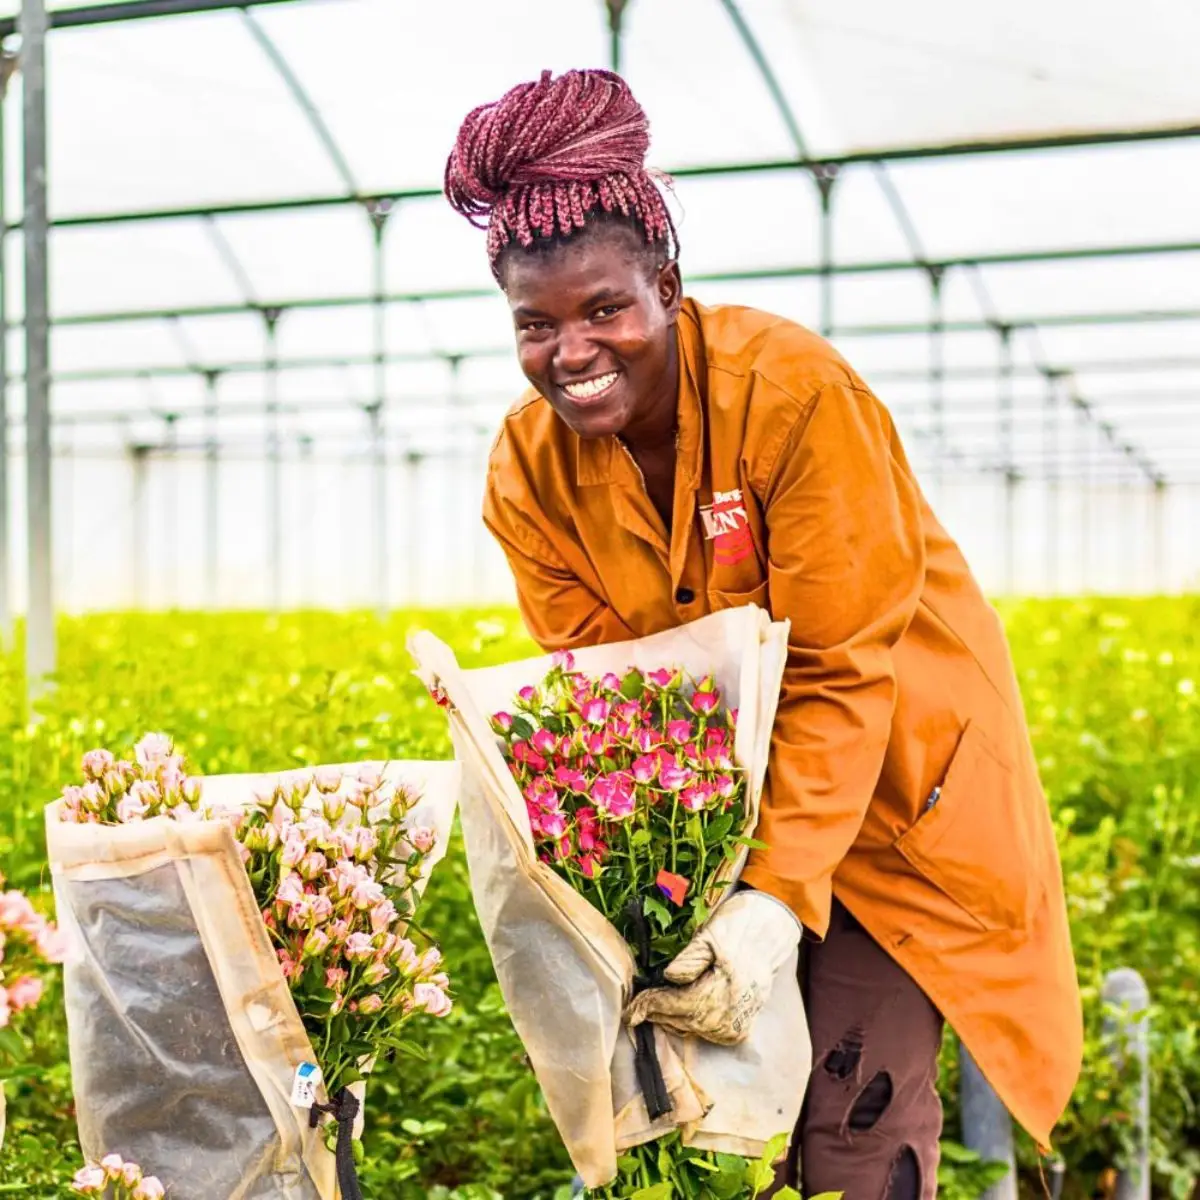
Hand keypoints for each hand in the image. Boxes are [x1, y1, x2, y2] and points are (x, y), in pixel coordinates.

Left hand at [623, 889, 801, 1045]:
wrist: (770, 931)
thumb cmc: (739, 926)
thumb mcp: (711, 934)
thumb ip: (690, 958)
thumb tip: (669, 977)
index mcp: (726, 988)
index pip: (679, 1004)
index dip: (652, 1006)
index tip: (630, 1009)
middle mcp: (734, 1012)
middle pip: (684, 1021)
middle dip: (658, 1013)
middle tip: (637, 1007)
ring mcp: (740, 1022)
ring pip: (695, 1030)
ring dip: (672, 1020)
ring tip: (653, 1009)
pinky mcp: (743, 1026)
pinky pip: (709, 1033)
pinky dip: (691, 1025)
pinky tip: (678, 1013)